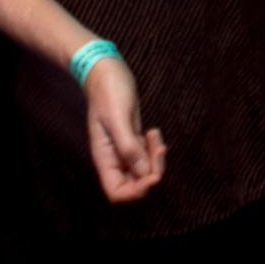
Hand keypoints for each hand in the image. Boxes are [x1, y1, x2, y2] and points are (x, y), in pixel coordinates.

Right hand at [82, 54, 168, 202]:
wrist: (105, 71)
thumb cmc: (108, 90)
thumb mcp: (118, 117)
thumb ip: (128, 145)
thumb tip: (142, 172)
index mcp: (104, 158)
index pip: (117, 192)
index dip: (136, 191)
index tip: (152, 174)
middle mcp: (113, 158)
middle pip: (134, 185)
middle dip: (152, 173)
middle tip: (160, 149)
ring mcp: (123, 149)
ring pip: (143, 171)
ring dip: (155, 159)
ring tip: (155, 136)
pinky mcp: (132, 138)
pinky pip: (146, 156)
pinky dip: (154, 149)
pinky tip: (153, 132)